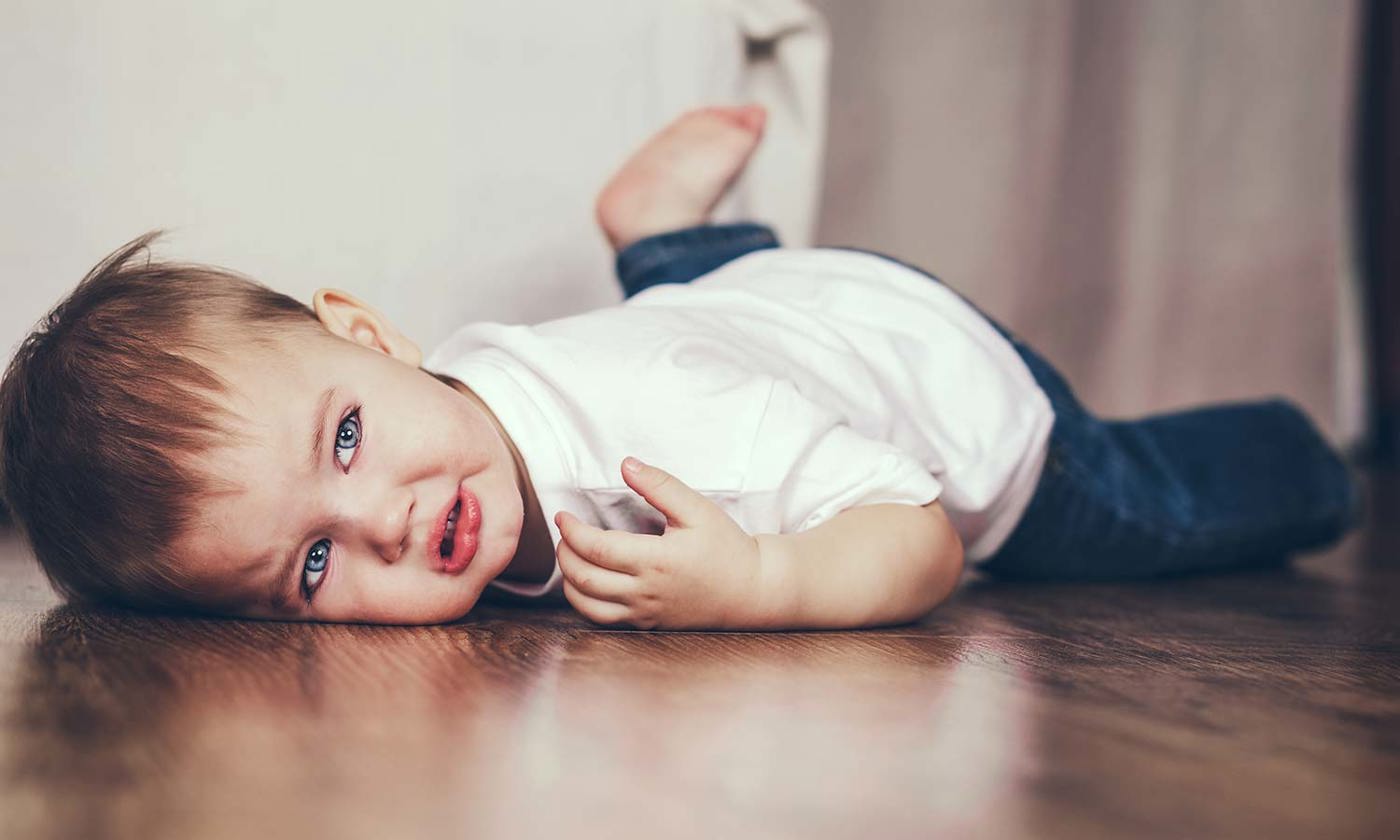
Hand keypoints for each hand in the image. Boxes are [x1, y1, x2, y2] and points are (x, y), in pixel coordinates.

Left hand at [554, 457, 764, 629]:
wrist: (751, 590)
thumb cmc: (726, 547)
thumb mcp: (697, 509)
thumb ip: (660, 485)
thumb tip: (626, 464)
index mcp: (656, 560)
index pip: (596, 548)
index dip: (572, 531)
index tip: (563, 515)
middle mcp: (646, 591)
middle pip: (584, 577)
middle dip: (565, 553)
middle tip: (565, 533)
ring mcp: (645, 612)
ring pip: (587, 604)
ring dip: (569, 580)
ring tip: (570, 556)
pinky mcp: (647, 625)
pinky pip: (602, 620)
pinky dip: (583, 602)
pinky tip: (585, 583)